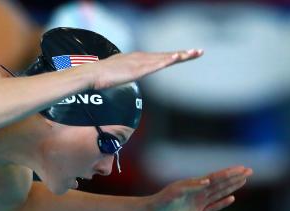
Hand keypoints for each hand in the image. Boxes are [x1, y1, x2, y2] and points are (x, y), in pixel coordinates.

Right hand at [82, 49, 202, 90]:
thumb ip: (123, 75)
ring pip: (163, 58)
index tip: (184, 55)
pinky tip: (175, 58)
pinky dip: (166, 60)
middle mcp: (139, 58)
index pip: (158, 57)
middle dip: (182, 54)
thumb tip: (122, 79)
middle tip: (199, 52)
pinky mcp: (136, 69)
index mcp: (135, 60)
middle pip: (165, 56)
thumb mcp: (115, 76)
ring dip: (179, 56)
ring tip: (193, 53)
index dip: (171, 56)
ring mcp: (139, 62)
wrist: (91, 75)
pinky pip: (155, 64)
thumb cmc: (99, 77)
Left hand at [147, 166, 252, 210]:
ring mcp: (199, 203)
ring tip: (244, 181)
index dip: (229, 173)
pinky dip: (222, 203)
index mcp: (194, 185)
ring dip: (232, 187)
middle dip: (235, 177)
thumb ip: (190, 186)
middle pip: (221, 183)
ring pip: (220, 193)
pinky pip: (213, 208)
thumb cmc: (161, 201)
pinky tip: (232, 198)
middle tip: (249, 171)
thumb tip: (207, 181)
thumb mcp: (174, 192)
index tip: (241, 168)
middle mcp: (199, 192)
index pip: (215, 177)